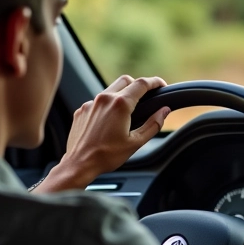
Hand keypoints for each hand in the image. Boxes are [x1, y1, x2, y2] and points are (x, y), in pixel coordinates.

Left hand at [31, 74, 168, 192]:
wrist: (79, 164)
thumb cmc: (107, 156)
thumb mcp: (135, 142)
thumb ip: (153, 124)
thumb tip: (164, 111)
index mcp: (120, 104)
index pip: (142, 84)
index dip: (155, 82)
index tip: (161, 85)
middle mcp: (104, 99)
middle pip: (126, 80)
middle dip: (138, 85)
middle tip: (147, 97)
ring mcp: (91, 103)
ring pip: (111, 89)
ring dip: (122, 94)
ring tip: (128, 111)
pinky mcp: (82, 110)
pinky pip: (98, 101)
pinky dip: (107, 105)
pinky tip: (109, 121)